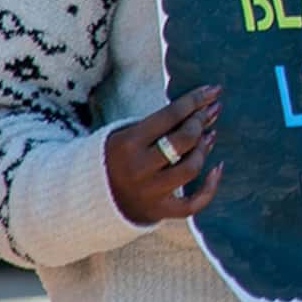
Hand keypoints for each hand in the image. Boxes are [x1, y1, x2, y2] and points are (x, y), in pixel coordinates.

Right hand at [104, 85, 222, 224]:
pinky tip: (217, 168)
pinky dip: (209, 188)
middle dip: (200, 122)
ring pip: (190, 168)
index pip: (170, 115)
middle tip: (210, 112)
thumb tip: (199, 108)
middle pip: (183, 140)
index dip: (195, 100)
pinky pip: (192, 204)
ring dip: (203, 149)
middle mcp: (138, 168)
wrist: (85, 198)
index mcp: (127, 143)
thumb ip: (156, 123)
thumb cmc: (113, 157)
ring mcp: (149, 192)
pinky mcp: (157, 211)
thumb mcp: (123, 133)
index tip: (214, 90)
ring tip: (209, 136)